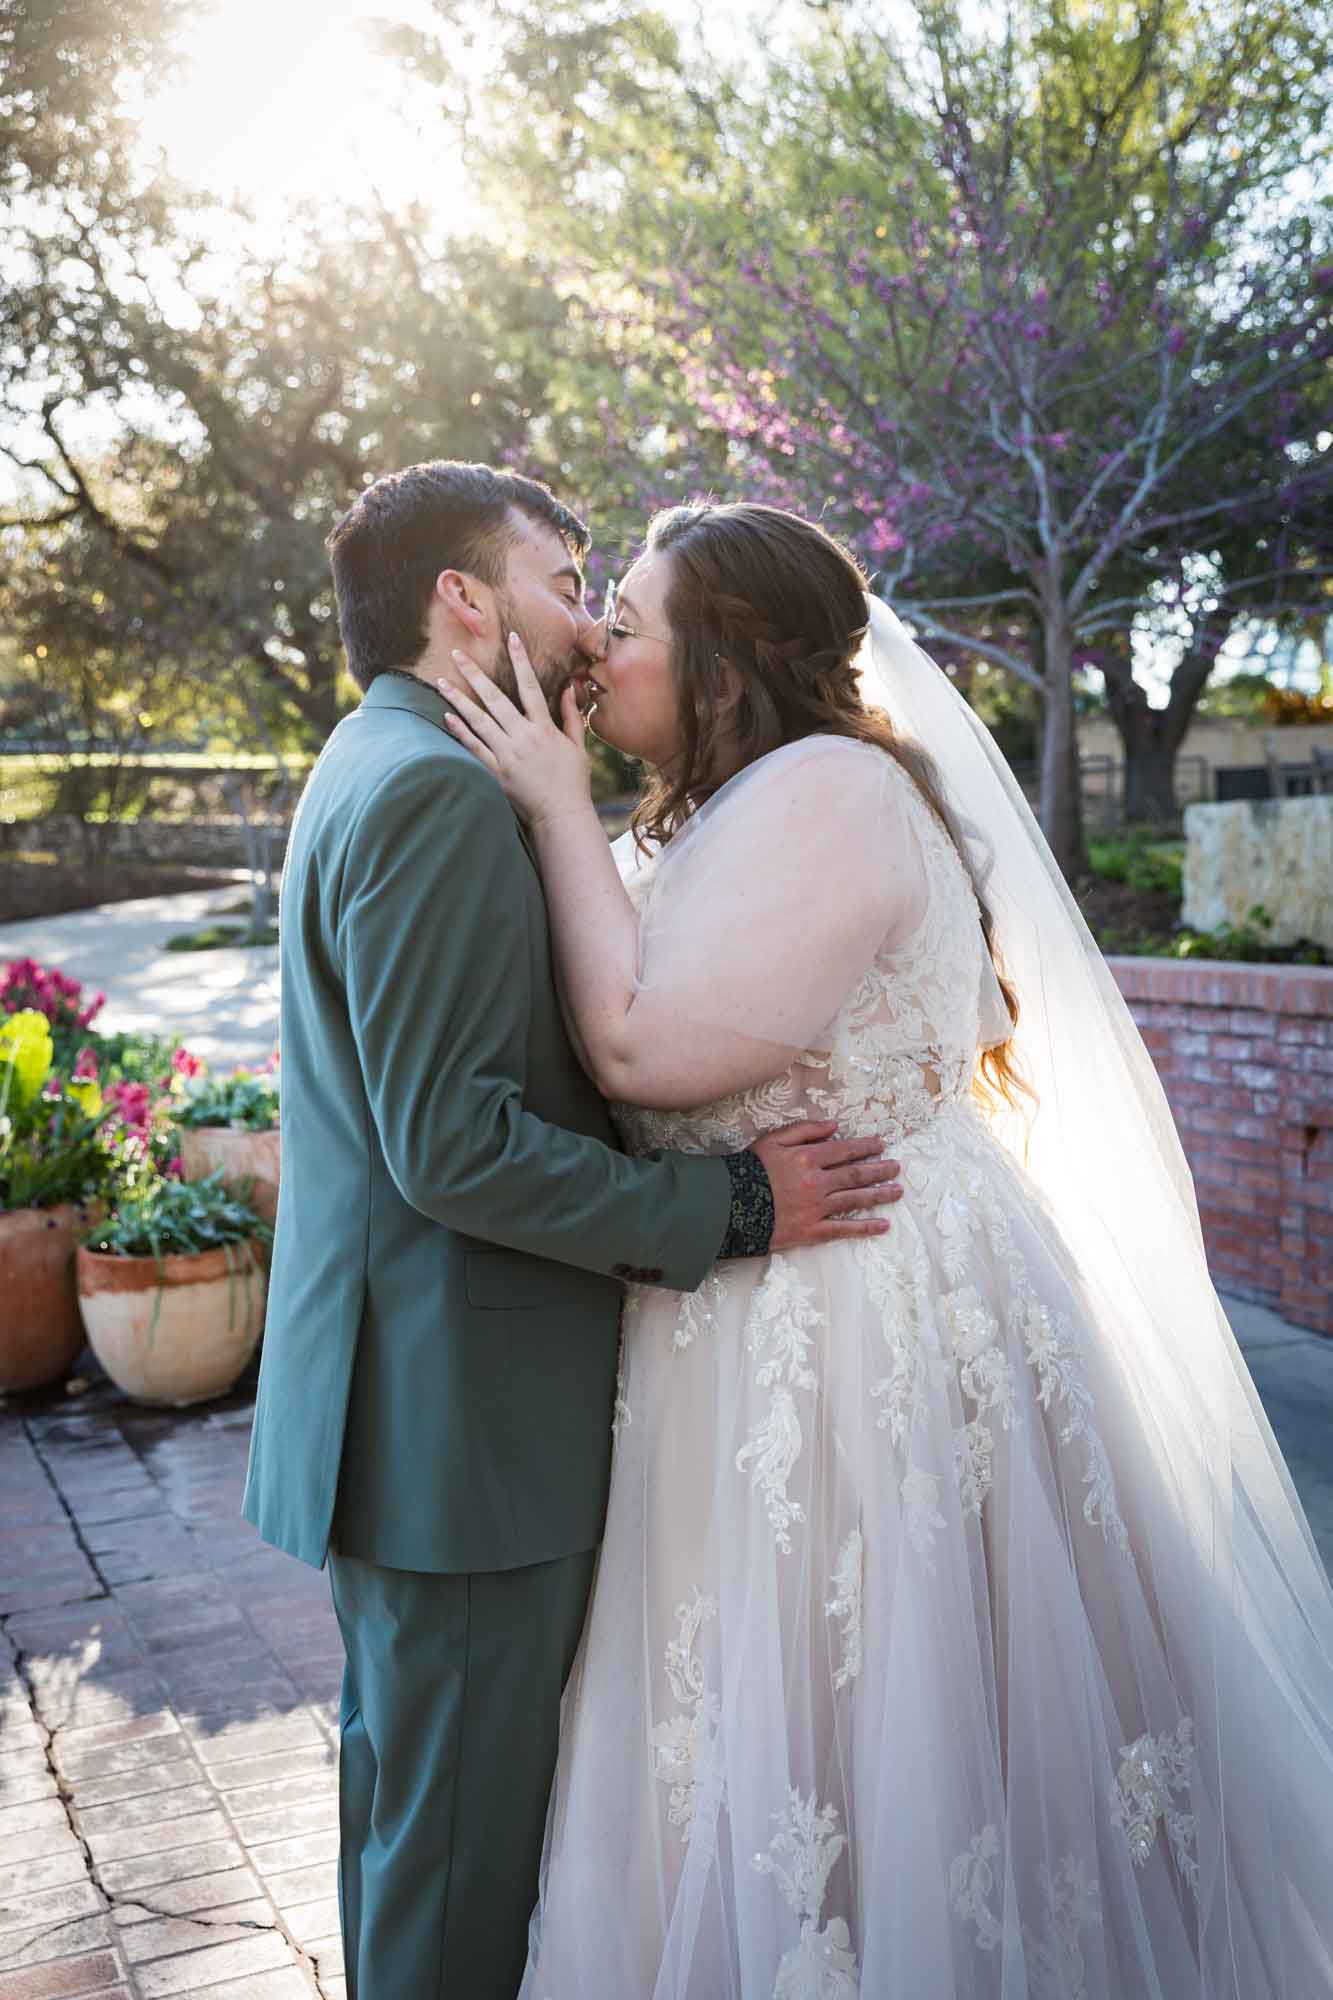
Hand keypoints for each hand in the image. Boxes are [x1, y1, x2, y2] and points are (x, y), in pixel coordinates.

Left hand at [440, 632, 592, 827]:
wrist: (562, 814)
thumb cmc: (572, 781)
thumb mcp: (577, 746)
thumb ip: (570, 716)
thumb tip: (568, 690)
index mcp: (544, 728)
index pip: (531, 686)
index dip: (521, 660)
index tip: (511, 638)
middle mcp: (523, 737)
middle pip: (495, 698)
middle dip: (474, 674)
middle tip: (456, 653)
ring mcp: (507, 754)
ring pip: (478, 720)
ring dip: (458, 699)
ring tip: (440, 682)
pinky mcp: (496, 772)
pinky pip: (474, 748)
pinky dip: (460, 731)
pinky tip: (447, 716)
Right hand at [755, 1120, 901, 1250]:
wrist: (730, 1206)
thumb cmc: (749, 1170)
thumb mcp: (772, 1140)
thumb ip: (804, 1130)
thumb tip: (834, 1126)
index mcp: (808, 1158)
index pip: (845, 1150)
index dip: (865, 1147)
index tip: (881, 1145)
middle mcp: (817, 1182)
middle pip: (856, 1174)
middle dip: (879, 1170)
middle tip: (896, 1168)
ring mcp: (817, 1208)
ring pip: (855, 1199)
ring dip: (879, 1194)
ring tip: (897, 1191)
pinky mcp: (812, 1230)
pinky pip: (844, 1229)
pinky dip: (865, 1227)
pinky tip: (883, 1225)